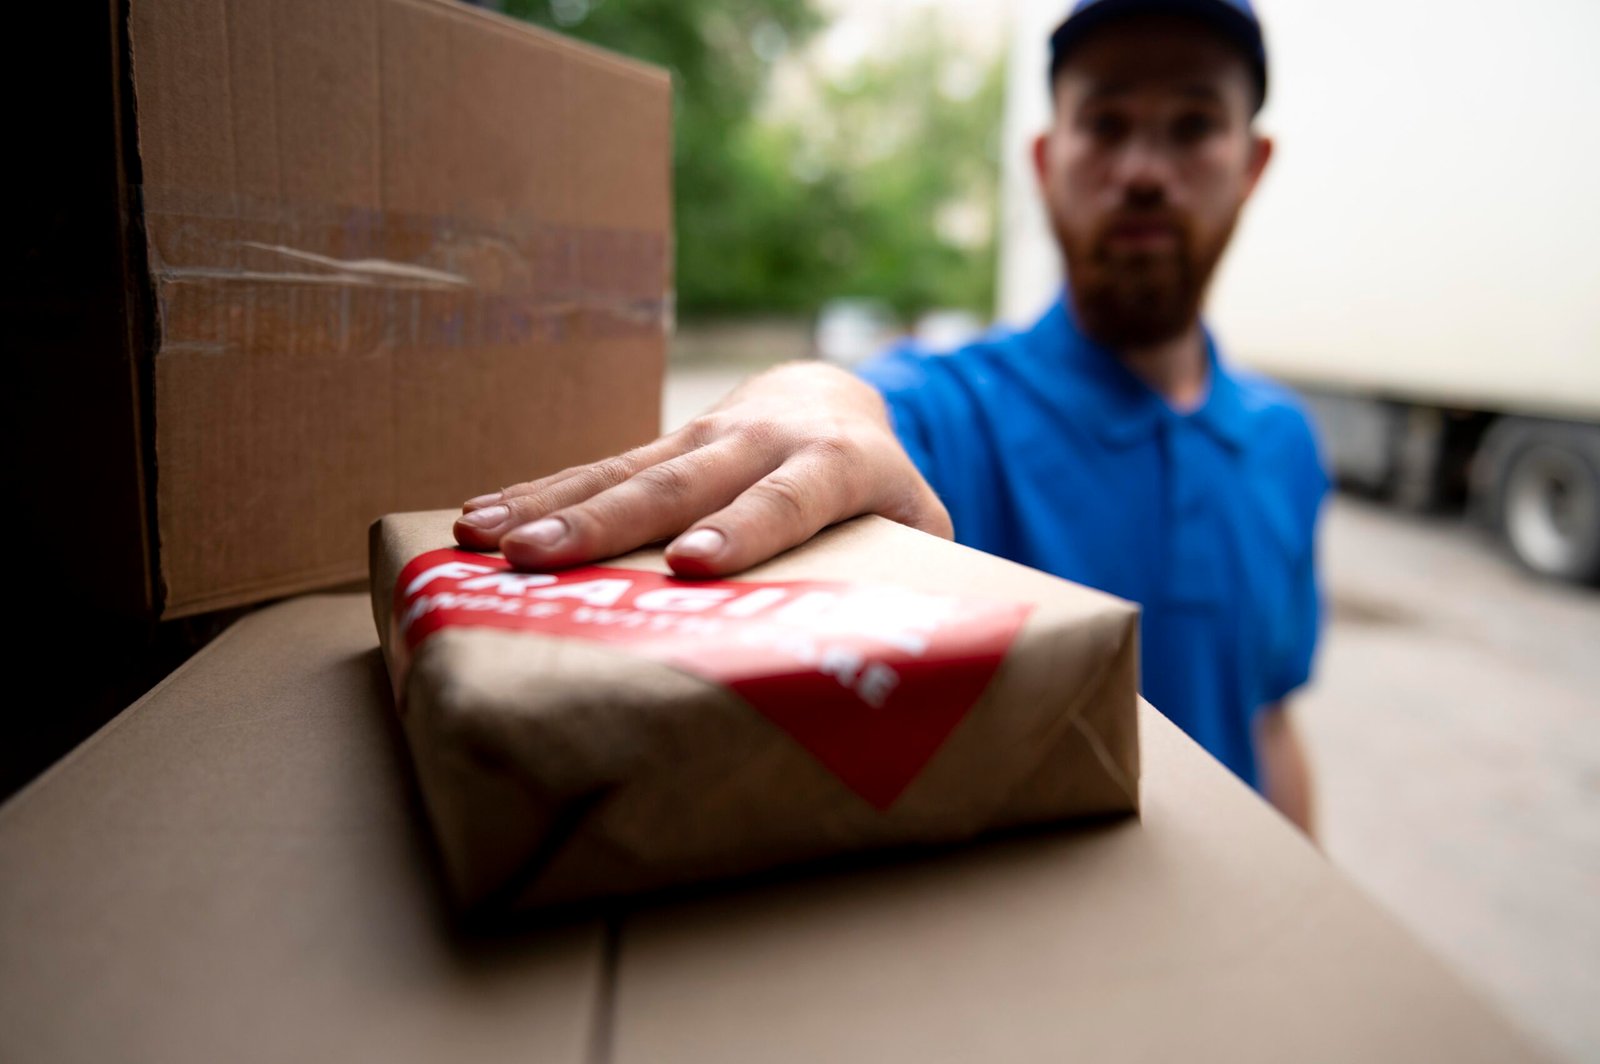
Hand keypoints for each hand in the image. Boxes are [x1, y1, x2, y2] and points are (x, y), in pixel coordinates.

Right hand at [453, 361, 951, 575]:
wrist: (829, 397)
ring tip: (483, 537)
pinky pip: (595, 467)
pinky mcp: (660, 445)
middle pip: (682, 483)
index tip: (694, 565)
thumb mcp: (916, 524)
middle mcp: (759, 442)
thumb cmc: (879, 488)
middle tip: (538, 557)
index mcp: (835, 465)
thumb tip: (928, 661)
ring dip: (550, 504)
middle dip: (608, 522)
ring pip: (624, 470)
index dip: (744, 528)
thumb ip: (917, 574)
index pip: (787, 499)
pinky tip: (473, 516)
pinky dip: (534, 491)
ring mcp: (701, 437)